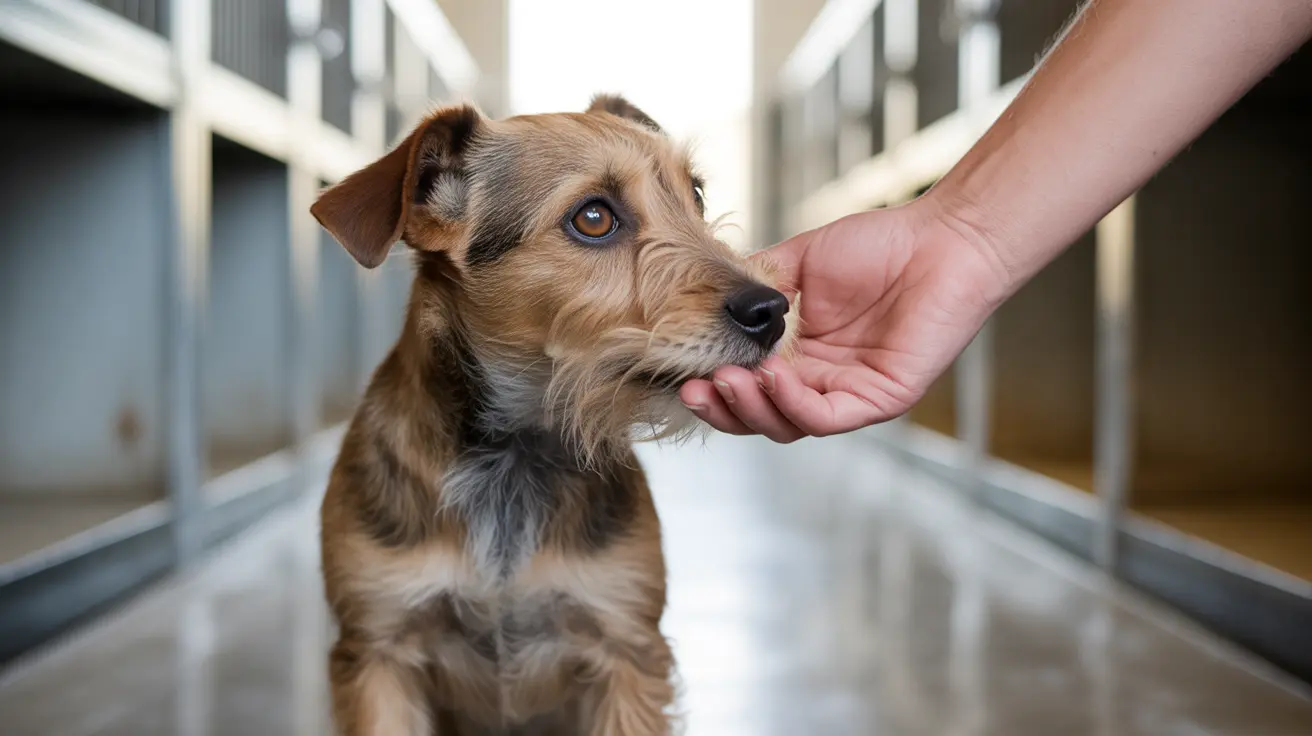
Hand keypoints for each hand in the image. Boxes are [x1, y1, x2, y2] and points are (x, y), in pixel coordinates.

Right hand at [680, 199, 1011, 442]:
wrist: (940, 240)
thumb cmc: (879, 246)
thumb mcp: (796, 263)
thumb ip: (753, 285)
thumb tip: (702, 300)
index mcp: (796, 354)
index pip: (743, 386)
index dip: (710, 385)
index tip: (679, 372)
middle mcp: (818, 381)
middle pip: (757, 416)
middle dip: (721, 409)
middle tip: (693, 390)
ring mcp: (847, 394)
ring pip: (786, 424)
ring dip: (751, 408)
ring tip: (727, 381)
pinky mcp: (879, 400)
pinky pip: (826, 417)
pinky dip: (793, 403)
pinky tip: (773, 376)